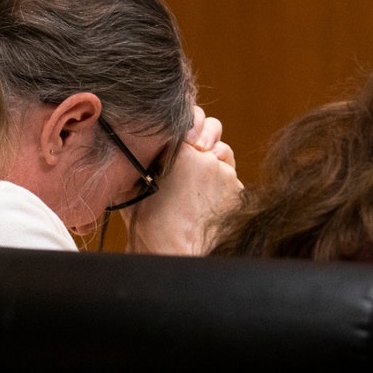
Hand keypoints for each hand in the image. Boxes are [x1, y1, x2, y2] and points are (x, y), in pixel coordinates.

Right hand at [123, 108, 242, 254]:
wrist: (177, 257)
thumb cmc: (151, 227)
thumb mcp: (133, 186)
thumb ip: (141, 160)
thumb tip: (142, 149)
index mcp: (178, 149)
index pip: (192, 116)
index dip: (190, 122)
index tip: (186, 133)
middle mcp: (206, 155)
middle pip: (211, 130)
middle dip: (205, 137)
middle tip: (195, 153)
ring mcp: (225, 172)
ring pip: (223, 153)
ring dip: (214, 162)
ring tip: (198, 184)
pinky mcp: (239, 190)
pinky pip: (232, 177)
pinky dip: (223, 184)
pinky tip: (208, 200)